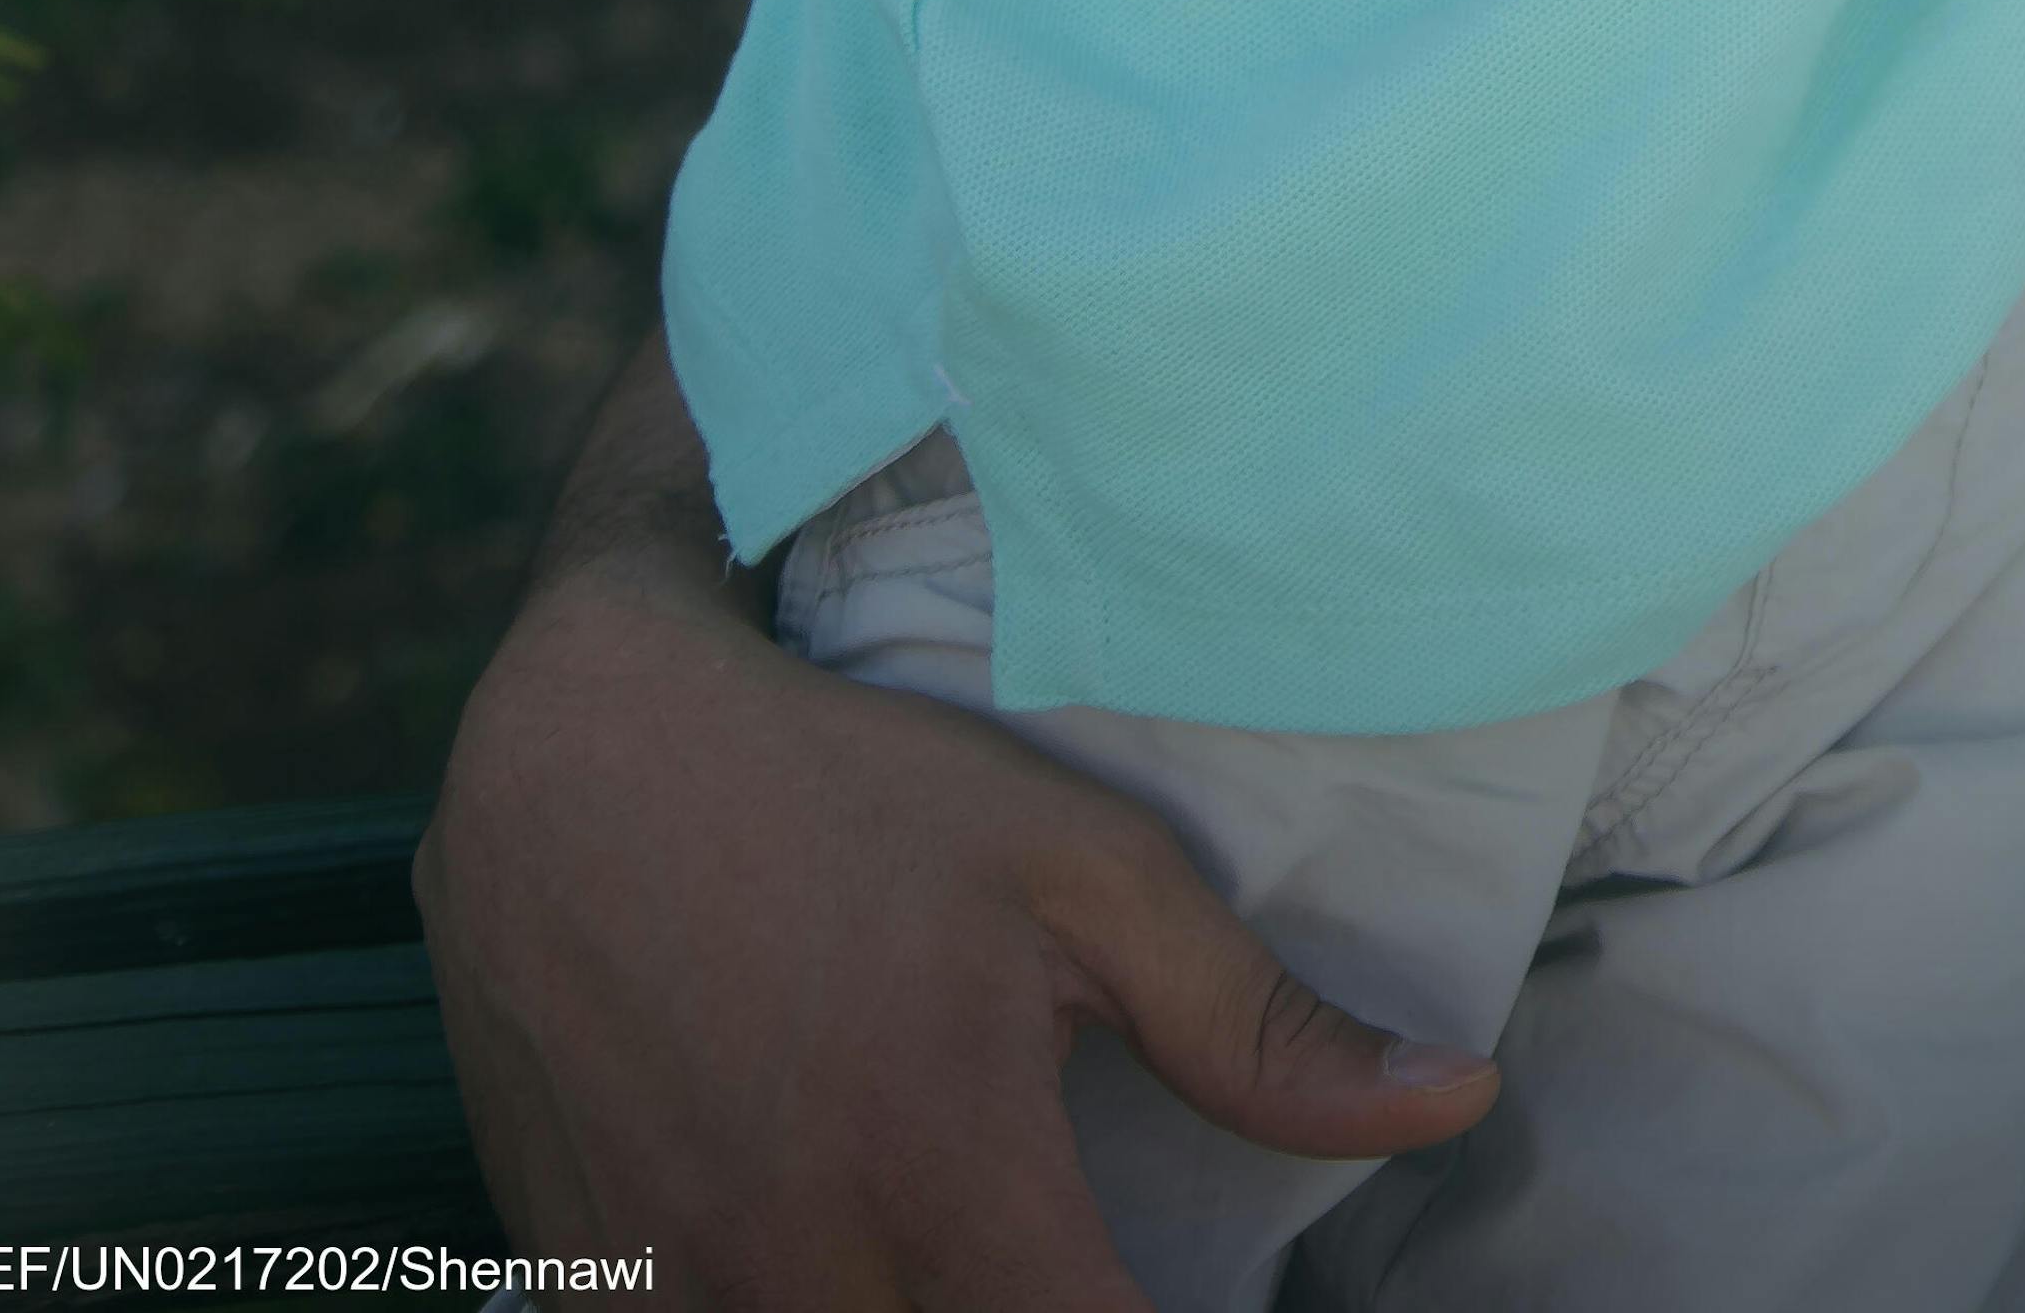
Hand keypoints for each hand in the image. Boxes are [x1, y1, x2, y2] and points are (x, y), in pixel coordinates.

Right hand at [423, 358, 1490, 1304]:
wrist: (572, 766)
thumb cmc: (851, 803)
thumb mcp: (1085, 878)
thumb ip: (1260, 1031)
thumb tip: (1452, 1104)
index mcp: (941, 1173)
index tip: (1220, 1306)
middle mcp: (794, 1267)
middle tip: (1093, 1262)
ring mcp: (669, 1297)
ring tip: (987, 1248)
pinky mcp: (587, 1296)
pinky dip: (809, 1309)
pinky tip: (856, 1254)